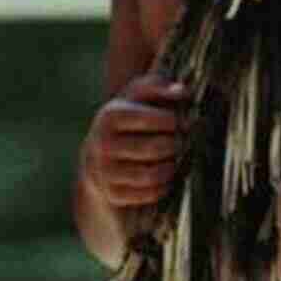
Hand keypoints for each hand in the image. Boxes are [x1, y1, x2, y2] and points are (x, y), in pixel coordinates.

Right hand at [80, 74, 188, 208]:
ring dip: (171, 167)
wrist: (97, 157)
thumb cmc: (127, 120)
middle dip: (177, 145)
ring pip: (154, 174)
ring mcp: (104, 171)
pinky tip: (164, 177)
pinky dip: (163, 186)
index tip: (183, 121)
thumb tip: (182, 91)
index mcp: (110, 115)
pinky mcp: (112, 194)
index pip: (154, 119)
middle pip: (157, 148)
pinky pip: (149, 193)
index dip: (175, 120)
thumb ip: (159, 86)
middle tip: (183, 142)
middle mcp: (103, 144)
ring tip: (174, 159)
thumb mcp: (137, 96)